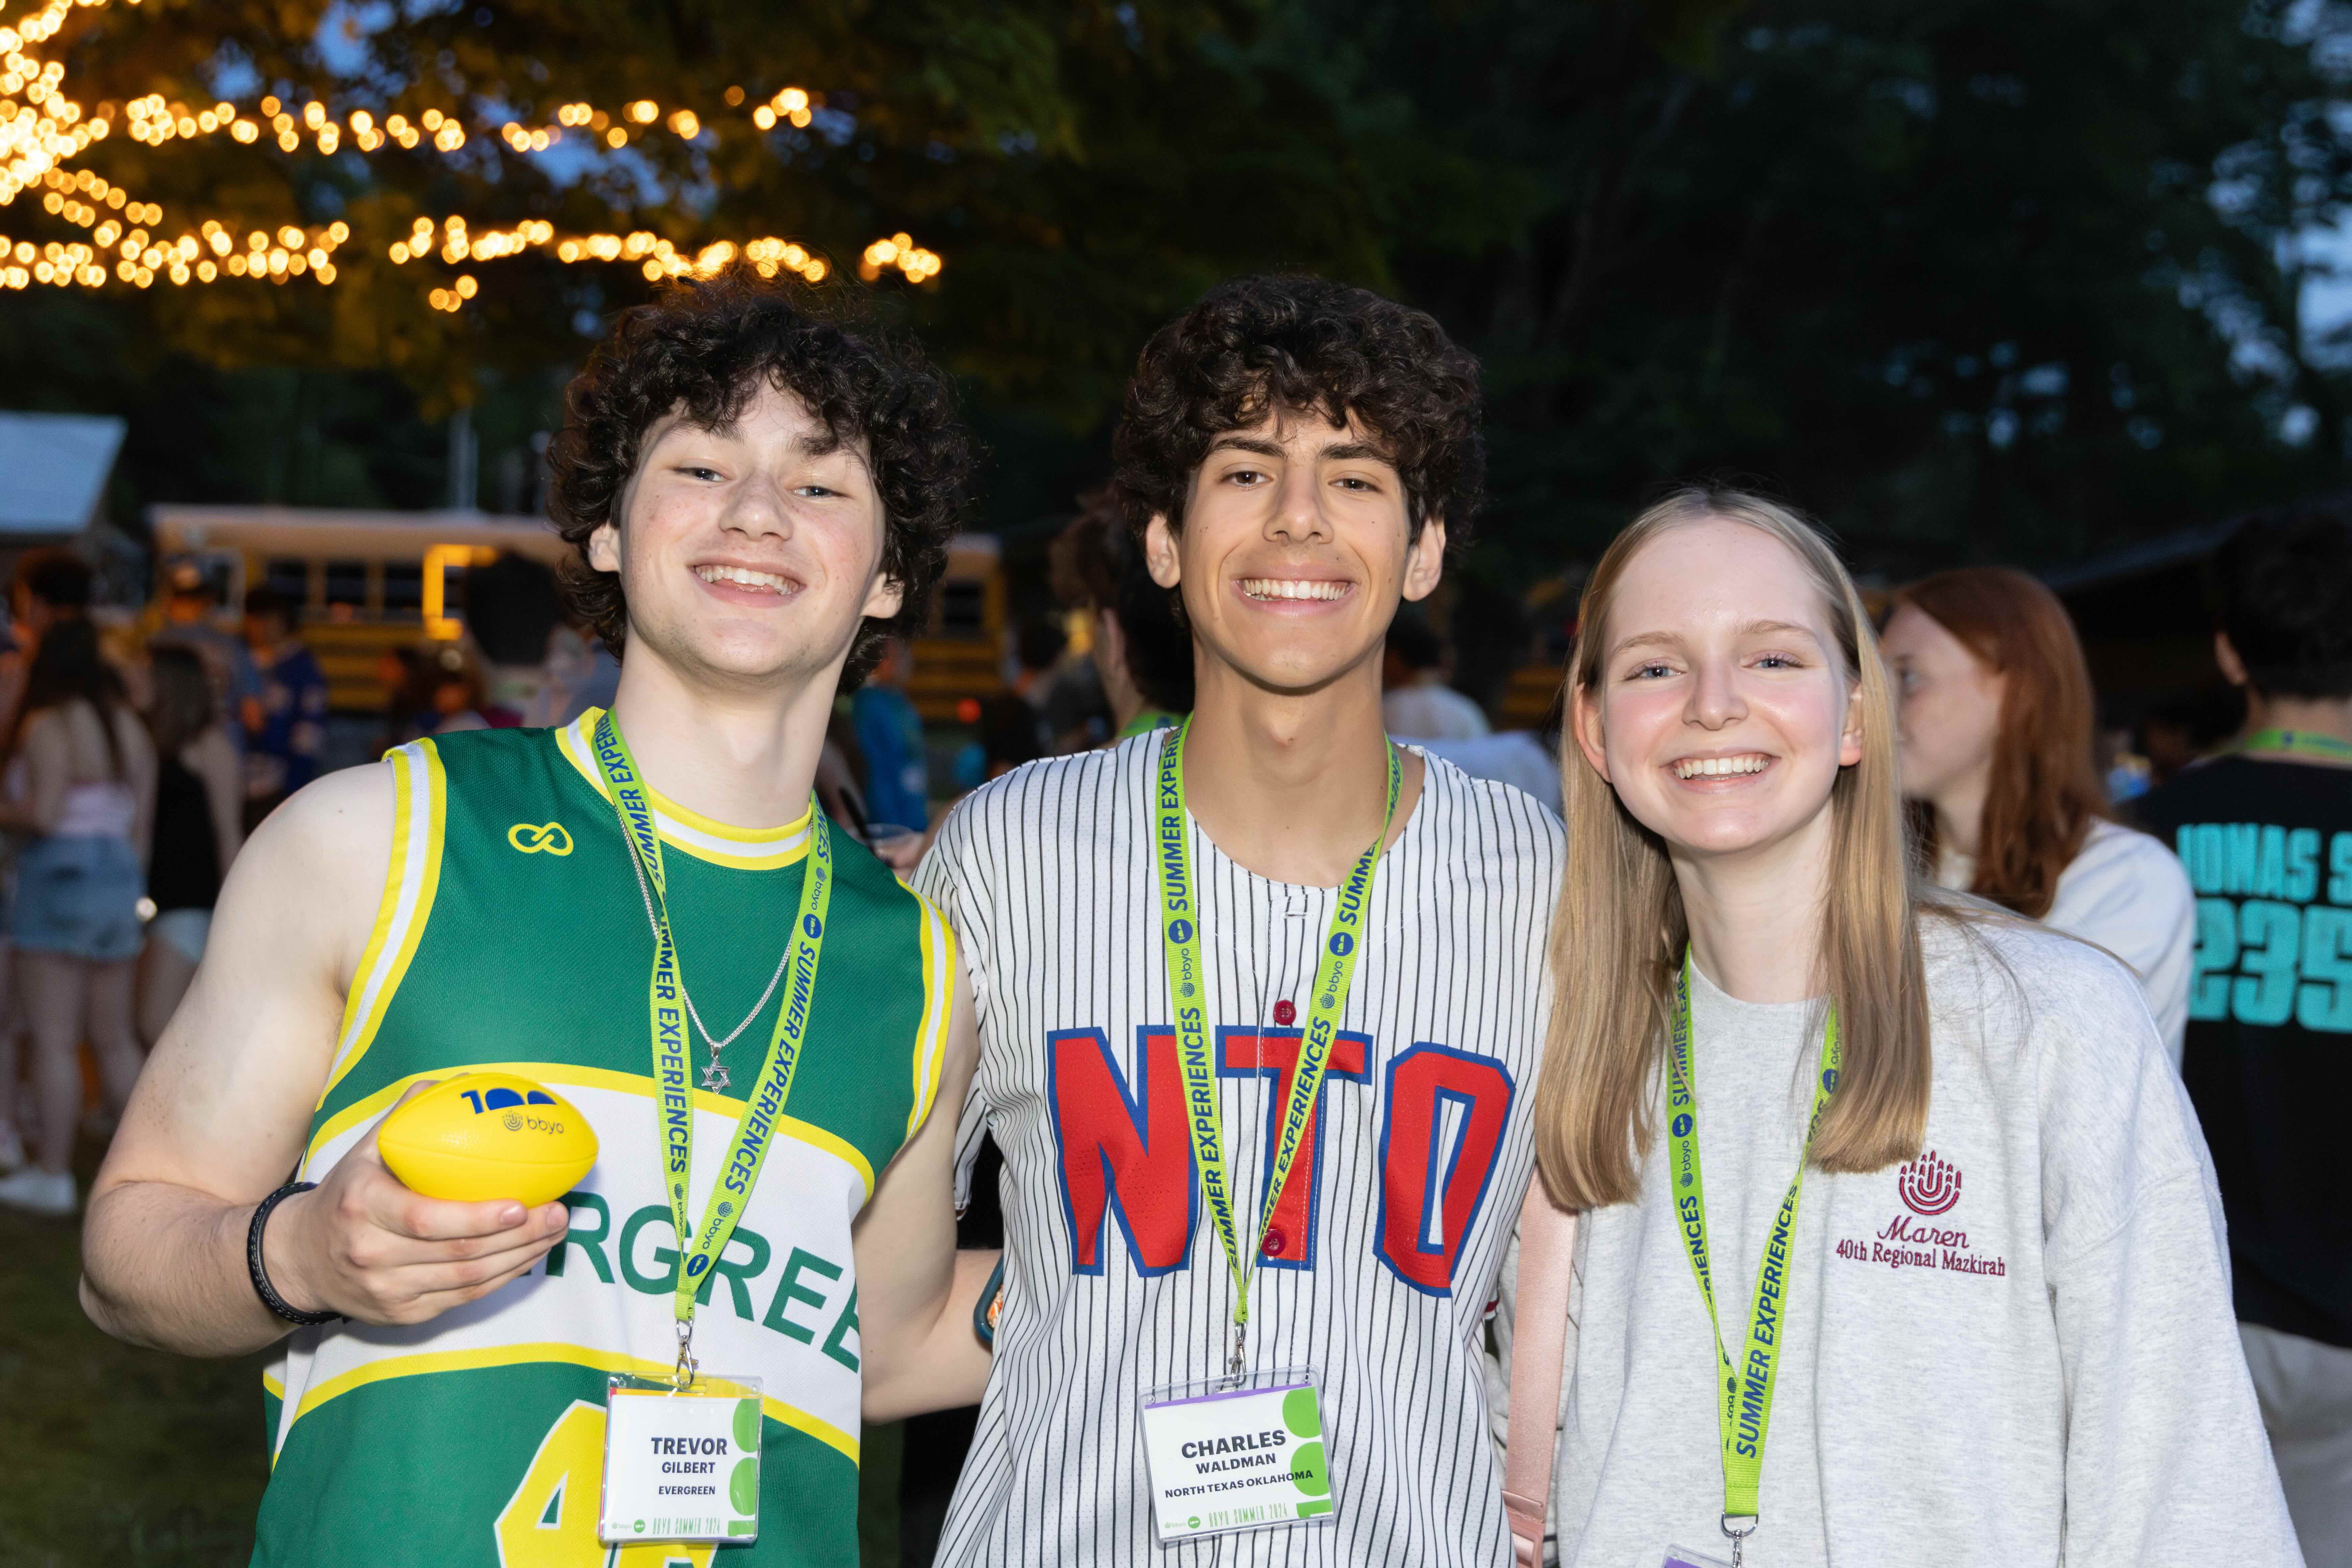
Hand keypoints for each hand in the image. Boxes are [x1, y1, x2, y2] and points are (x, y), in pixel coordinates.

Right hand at [262, 1081, 570, 1326]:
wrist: (300, 1258)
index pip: (427, 1219)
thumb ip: (409, 1116)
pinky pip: (462, 1298)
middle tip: (559, 1214)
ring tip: (555, 1231)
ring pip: (467, 1280)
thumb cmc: (347, 1194)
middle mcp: (372, 1254)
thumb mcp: (364, 1151)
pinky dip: (502, 1278)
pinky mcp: (401, 1315)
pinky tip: (529, 1256)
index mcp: (363, 1207)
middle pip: (458, 1255)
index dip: (479, 1218)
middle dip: (519, 1237)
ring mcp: (387, 1291)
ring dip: (520, 1258)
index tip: (522, 1203)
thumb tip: (462, 1081)